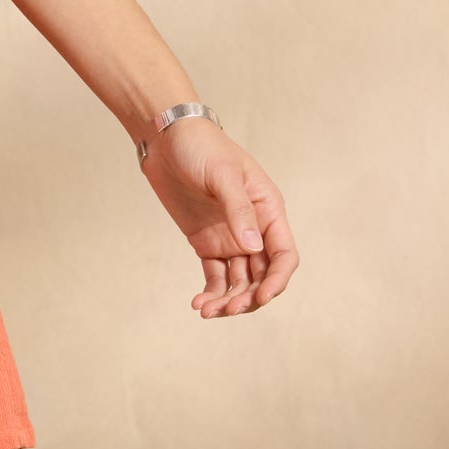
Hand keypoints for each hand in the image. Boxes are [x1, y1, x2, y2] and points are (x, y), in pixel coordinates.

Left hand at [139, 118, 298, 315]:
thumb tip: (253, 247)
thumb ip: (238, 209)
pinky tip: (199, 303)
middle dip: (249, 297)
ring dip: (229, 299)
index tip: (260, 298)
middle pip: (262, 275)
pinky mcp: (206, 242)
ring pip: (239, 281)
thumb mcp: (222, 174)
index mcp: (268, 210)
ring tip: (207, 311)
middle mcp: (254, 229)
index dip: (276, 281)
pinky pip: (215, 275)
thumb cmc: (201, 146)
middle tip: (227, 308)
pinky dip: (211, 292)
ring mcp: (230, 237)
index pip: (284, 256)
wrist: (165, 137)